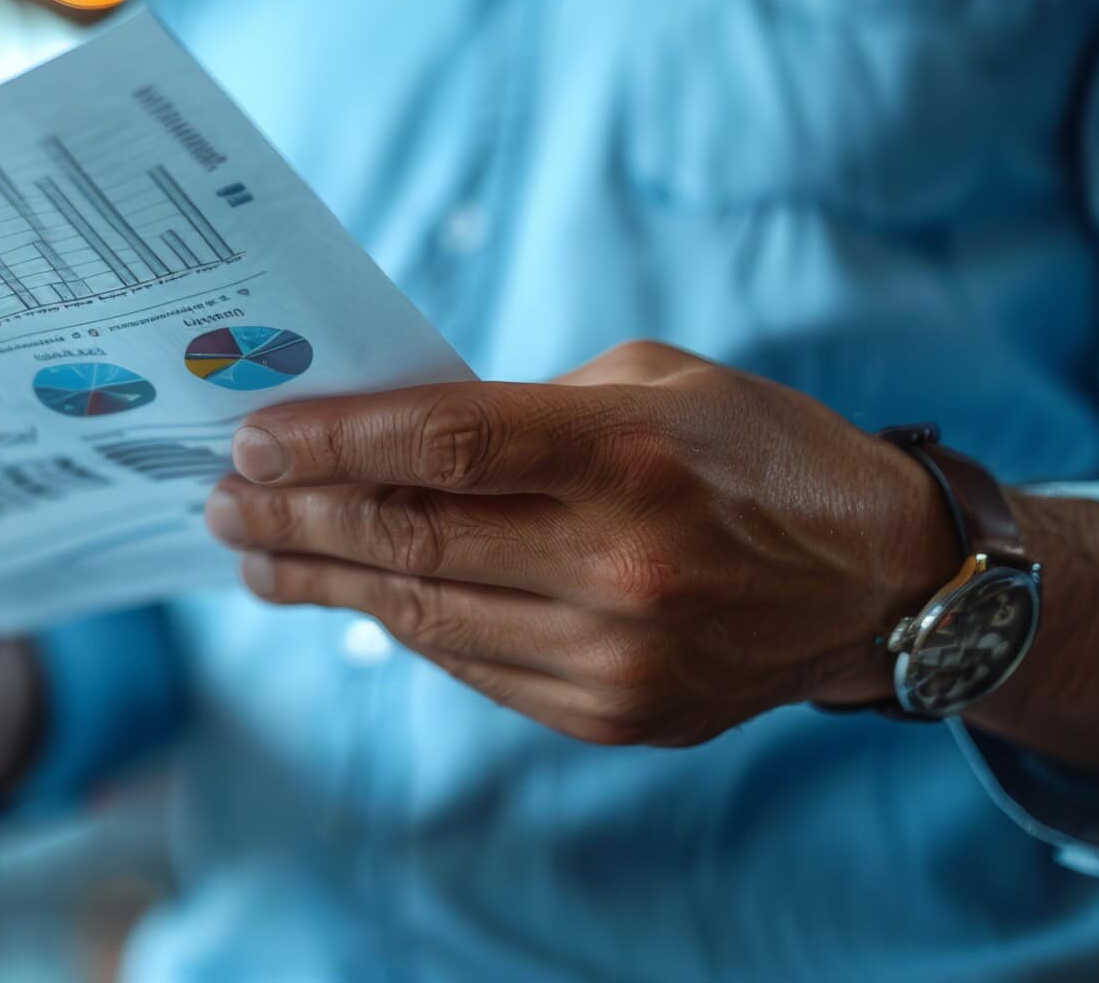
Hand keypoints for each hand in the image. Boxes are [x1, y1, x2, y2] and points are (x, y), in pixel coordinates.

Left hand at [204, 340, 960, 746]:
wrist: (876, 579)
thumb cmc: (753, 452)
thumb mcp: (653, 383)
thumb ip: (519, 410)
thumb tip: (380, 435)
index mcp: (632, 453)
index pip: (440, 448)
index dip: (331, 443)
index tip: (251, 436)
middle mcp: (623, 564)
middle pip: (411, 538)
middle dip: (297, 515)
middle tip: (222, 498)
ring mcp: (619, 654)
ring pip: (426, 615)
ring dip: (324, 580)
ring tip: (255, 552)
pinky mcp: (616, 715)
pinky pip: (474, 665)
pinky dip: (403, 624)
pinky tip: (349, 592)